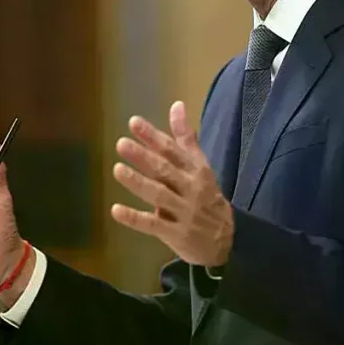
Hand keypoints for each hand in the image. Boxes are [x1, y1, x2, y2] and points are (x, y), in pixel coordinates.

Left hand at [111, 100, 233, 266]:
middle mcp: (190, 188)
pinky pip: (153, 225)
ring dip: (138, 183)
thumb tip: (176, 105)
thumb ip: (185, 138)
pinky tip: (116, 210)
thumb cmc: (207, 197)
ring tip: (118, 170)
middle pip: (165, 170)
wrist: (227, 239)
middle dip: (143, 157)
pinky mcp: (175, 234)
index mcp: (195, 170)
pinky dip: (135, 219)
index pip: (172, 150)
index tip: (133, 123)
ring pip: (159, 196)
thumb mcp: (201, 166)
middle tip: (122, 144)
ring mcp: (183, 212)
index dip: (153, 136)